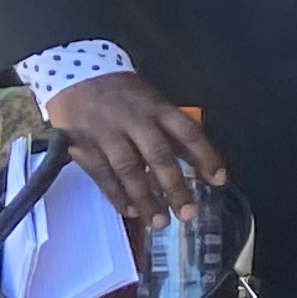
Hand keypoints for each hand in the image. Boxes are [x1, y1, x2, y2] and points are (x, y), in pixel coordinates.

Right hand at [44, 72, 226, 238]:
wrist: (76, 76)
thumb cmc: (123, 95)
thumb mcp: (152, 102)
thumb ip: (171, 131)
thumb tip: (199, 163)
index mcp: (158, 108)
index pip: (187, 132)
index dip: (205, 156)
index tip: (219, 179)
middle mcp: (136, 120)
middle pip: (159, 155)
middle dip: (175, 186)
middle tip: (188, 213)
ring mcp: (109, 133)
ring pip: (130, 169)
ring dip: (145, 199)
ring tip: (158, 221)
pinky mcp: (84, 145)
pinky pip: (103, 174)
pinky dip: (117, 195)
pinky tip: (129, 211)